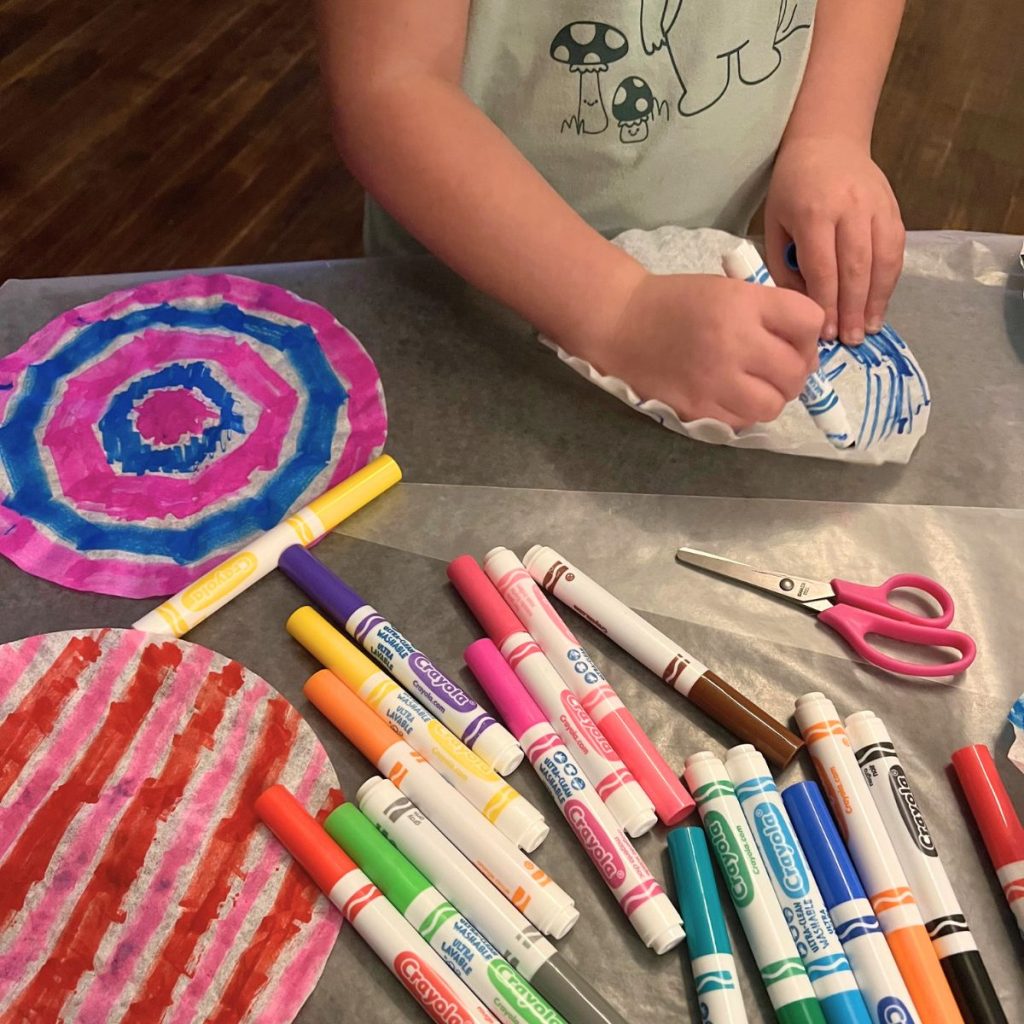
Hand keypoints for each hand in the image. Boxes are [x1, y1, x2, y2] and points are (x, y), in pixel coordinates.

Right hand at [578, 272, 824, 429]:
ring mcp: (715, 381)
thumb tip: (803, 351)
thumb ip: (768, 314)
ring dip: (771, 396)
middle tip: (776, 367)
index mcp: (743, 304)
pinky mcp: (699, 409)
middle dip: (794, 370)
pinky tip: (728, 395)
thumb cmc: (676, 303)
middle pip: (796, 370)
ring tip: (754, 385)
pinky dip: (742, 411)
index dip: (807, 333)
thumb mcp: (727, 290)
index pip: (808, 321)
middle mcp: (734, 342)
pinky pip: (742, 421)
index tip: (793, 337)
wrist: (621, 324)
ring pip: (773, 404)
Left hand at [764, 136, 904, 344]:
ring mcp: (876, 206)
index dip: (826, 304)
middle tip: (850, 340)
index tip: (824, 332)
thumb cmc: (792, 189)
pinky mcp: (893, 208)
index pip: (823, 268)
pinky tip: (880, 304)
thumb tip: (802, 307)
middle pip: (856, 268)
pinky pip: (896, 249)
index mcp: (814, 213)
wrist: (827, 142)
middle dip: (853, 309)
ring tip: (869, 329)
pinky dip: (890, 280)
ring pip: (883, 260)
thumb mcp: (775, 224)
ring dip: (877, 300)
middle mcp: (849, 208)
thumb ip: (785, 264)